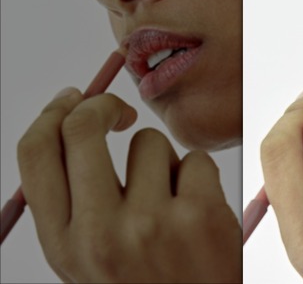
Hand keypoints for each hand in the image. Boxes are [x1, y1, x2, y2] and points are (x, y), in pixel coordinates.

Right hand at [17, 87, 240, 282]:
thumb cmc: (146, 282)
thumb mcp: (87, 259)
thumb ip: (73, 204)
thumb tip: (70, 123)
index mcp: (64, 243)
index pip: (36, 153)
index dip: (52, 114)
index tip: (72, 101)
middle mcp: (100, 232)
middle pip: (82, 127)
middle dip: (102, 105)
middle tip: (120, 113)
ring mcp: (152, 222)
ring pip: (148, 141)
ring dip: (162, 159)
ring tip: (170, 200)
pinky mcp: (202, 215)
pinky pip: (196, 159)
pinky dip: (199, 176)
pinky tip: (199, 211)